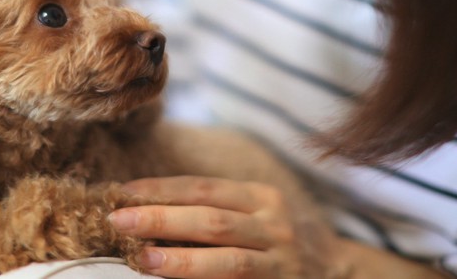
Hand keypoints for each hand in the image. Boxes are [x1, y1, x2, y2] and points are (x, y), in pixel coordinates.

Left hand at [110, 176, 446, 278]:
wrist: (337, 269)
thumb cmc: (277, 238)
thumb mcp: (253, 213)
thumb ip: (215, 210)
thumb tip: (151, 211)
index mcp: (260, 195)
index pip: (202, 187)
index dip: (161, 189)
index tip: (124, 192)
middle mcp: (273, 222)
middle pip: (210, 219)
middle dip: (162, 219)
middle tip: (119, 220)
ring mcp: (281, 258)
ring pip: (227, 258)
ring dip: (180, 260)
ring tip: (142, 259)